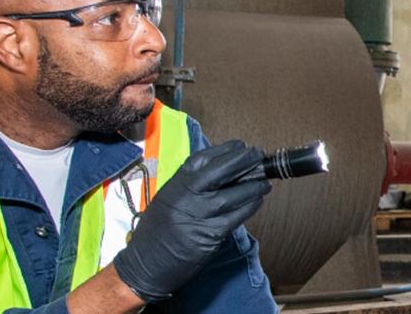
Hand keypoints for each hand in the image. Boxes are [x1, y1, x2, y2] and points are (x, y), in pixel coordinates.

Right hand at [112, 140, 271, 302]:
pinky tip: (257, 202)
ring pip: (231, 196)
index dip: (224, 151)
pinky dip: (248, 208)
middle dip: (242, 161)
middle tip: (258, 156)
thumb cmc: (157, 232)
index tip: (240, 146)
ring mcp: (196, 217)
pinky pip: (234, 219)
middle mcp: (185, 198)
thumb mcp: (168, 200)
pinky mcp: (208, 237)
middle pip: (218, 173)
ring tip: (265, 182)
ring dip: (252, 187)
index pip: (201, 160)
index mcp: (174, 186)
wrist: (145, 265)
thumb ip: (190, 186)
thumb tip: (223, 172)